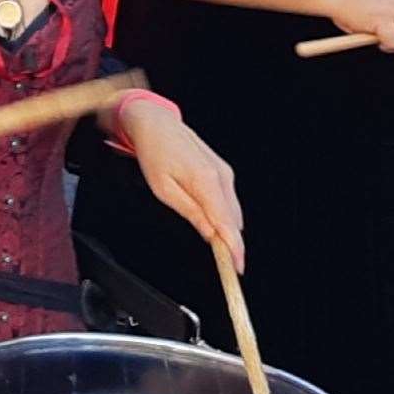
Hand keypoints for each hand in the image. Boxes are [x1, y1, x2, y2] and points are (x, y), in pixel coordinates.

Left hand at [120, 102, 245, 273]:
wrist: (157, 124)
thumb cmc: (155, 155)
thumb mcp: (164, 190)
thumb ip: (191, 213)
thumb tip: (211, 234)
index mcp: (206, 181)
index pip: (226, 222)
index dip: (234, 247)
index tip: (238, 267)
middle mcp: (221, 176)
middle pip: (234, 220)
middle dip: (233, 244)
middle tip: (229, 268)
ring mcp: (225, 172)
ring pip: (233, 211)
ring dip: (229, 231)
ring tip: (223, 252)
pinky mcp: (223, 171)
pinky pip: (228, 200)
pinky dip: (226, 216)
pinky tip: (218, 226)